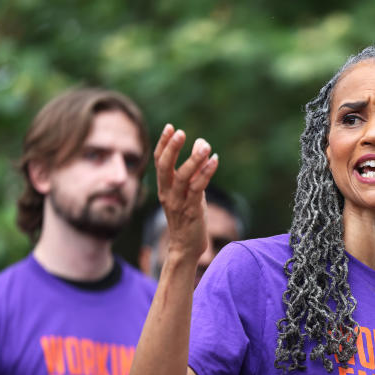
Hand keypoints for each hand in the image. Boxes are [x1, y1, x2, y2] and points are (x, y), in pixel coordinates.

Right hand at [154, 124, 218, 262]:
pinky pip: (197, 189)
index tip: (170, 127)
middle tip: (181, 132)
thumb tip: (203, 144)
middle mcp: (167, 193)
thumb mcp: (190, 192)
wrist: (186, 247)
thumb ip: (195, 171)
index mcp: (163, 187)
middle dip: (172, 148)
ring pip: (182, 178)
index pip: (159, 162)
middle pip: (165, 167)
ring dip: (193, 160)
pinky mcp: (191, 210)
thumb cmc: (189, 217)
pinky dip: (206, 174)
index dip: (163, 144)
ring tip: (204, 145)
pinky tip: (215, 161)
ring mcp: (178, 202)